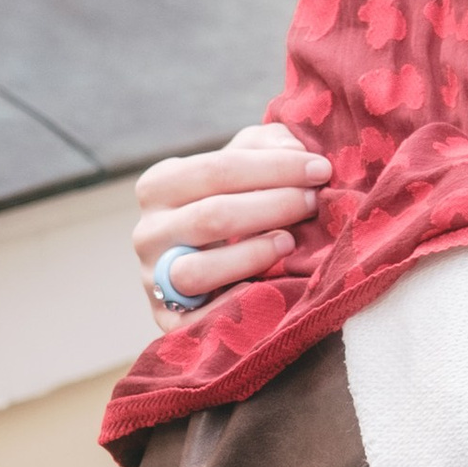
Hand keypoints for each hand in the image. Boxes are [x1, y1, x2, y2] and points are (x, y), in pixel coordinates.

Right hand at [133, 122, 328, 311]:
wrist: (213, 266)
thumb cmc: (236, 202)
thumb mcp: (246, 164)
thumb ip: (268, 145)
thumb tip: (293, 149)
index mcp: (159, 185)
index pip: (216, 169)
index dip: (274, 168)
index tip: (320, 169)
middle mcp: (147, 232)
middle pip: (211, 217)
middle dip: (273, 206)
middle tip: (313, 202)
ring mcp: (153, 279)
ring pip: (196, 270)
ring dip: (252, 255)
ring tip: (290, 242)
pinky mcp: (167, 320)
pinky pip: (195, 321)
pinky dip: (231, 306)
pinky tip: (264, 288)